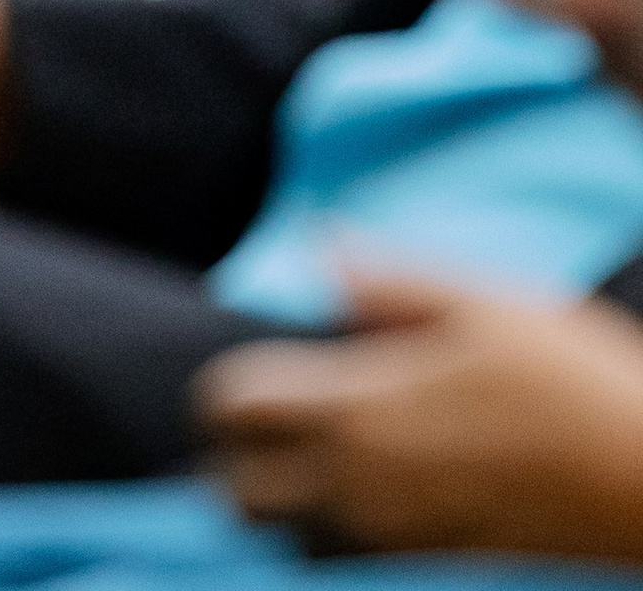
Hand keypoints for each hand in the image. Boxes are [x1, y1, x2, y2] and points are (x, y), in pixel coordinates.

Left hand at [198, 267, 642, 560]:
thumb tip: (320, 246)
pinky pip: (349, 560)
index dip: (228, 386)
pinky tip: (384, 483)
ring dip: (291, 498)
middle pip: (240, 494)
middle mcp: (363, 490)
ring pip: (292, 538)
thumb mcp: (484, 306)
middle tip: (282, 413)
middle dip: (241, 455)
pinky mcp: (433, 570)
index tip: (261, 361)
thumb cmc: (576, 385)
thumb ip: (387, 282)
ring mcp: (397, 542)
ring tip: (333, 448)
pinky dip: (340, 529)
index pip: (232, 409)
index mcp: (361, 413)